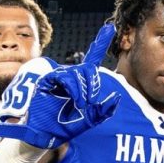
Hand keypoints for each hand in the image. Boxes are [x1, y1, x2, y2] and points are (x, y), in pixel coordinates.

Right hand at [0, 23, 119, 149]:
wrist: (47, 135)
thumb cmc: (66, 127)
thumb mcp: (91, 119)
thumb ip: (104, 110)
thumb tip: (116, 98)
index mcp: (81, 84)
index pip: (91, 59)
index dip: (99, 43)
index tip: (110, 27)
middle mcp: (70, 78)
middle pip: (87, 69)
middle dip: (93, 84)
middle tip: (91, 102)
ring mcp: (58, 78)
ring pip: (77, 73)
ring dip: (84, 89)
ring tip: (83, 105)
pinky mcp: (48, 81)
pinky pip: (65, 78)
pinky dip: (75, 89)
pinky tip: (78, 100)